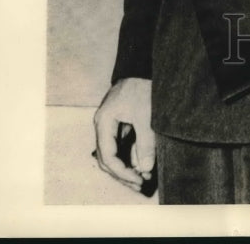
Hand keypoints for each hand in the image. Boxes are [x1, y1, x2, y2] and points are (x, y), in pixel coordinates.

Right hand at [93, 77, 154, 191]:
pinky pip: (121, 144)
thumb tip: (145, 168)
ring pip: (114, 152)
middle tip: (140, 184)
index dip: (122, 171)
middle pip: (107, 157)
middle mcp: (103, 124)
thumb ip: (145, 143)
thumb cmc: (142, 86)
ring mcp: (110, 123)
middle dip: (123, 172)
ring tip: (143, 176)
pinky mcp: (119, 121)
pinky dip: (130, 154)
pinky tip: (142, 162)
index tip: (138, 179)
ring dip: (127, 165)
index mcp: (104, 121)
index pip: (107, 155)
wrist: (143, 66)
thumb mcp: (145, 115)